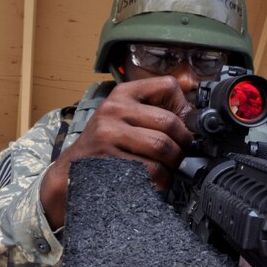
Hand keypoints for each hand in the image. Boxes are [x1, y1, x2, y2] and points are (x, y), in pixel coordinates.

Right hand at [40, 76, 193, 228]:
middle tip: (181, 154)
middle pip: (169, 122)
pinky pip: (151, 170)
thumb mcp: (125, 116)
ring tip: (168, 168)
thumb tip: (194, 103)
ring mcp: (109, 134)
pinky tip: (155, 180)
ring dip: (173, 163)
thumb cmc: (107, 143)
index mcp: (123, 93)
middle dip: (183, 143)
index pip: (168, 86)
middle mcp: (114, 109)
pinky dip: (161, 179)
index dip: (184, 110)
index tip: (184, 127)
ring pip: (162, 147)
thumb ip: (155, 108)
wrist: (72, 170)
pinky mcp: (109, 160)